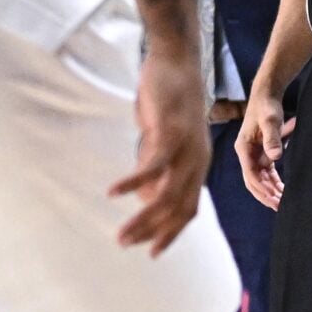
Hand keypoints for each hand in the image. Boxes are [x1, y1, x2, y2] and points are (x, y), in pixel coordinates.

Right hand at [111, 45, 210, 253]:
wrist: (177, 59)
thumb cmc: (168, 96)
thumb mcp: (162, 135)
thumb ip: (157, 164)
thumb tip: (148, 197)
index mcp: (197, 164)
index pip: (188, 209)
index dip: (171, 233)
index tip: (152, 252)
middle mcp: (197, 161)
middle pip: (178, 209)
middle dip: (152, 232)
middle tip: (126, 244)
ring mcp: (185, 148)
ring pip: (167, 195)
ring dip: (142, 218)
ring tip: (120, 232)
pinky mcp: (169, 131)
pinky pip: (152, 166)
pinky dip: (133, 183)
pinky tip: (114, 193)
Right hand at [236, 80, 291, 210]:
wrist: (266, 95)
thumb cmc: (267, 107)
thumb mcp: (271, 121)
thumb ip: (272, 138)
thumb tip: (276, 157)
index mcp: (243, 148)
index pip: (250, 175)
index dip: (261, 189)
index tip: (274, 199)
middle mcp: (246, 153)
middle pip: (253, 181)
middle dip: (265, 195)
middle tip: (279, 207)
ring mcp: (253, 154)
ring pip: (260, 179)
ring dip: (270, 191)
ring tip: (283, 203)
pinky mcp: (261, 153)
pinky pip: (266, 173)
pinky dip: (274, 182)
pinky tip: (283, 190)